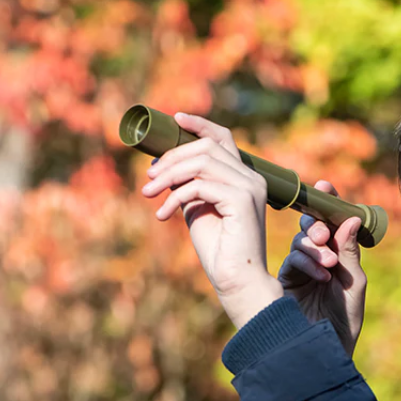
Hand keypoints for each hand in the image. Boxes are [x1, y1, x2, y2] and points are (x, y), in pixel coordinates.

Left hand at [141, 112, 282, 326]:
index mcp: (244, 178)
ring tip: (149, 195)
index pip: (223, 139)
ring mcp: (250, 188)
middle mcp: (252, 178)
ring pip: (202, 162)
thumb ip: (188, 186)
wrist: (237, 281)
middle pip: (207, 147)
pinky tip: (163, 215)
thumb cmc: (219, 250)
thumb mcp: (198, 210)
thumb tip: (164, 166)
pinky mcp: (242, 201)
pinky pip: (200, 186)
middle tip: (148, 179)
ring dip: (169, 176)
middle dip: (172, 158)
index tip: (174, 119)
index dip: (199, 125)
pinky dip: (176, 197)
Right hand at [278, 181, 366, 355]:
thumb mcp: (353, 284)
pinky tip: (320, 274)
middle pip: (311, 228)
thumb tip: (350, 218)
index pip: (331, 224)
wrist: (327, 352)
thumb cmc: (344, 322)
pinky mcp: (284, 283)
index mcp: (336, 257)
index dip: (328, 203)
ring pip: (300, 243)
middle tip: (324, 230)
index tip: (326, 185)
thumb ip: (349, 253)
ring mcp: (299, 271)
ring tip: (328, 261)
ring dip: (313, 246)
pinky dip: (306, 263)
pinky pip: (292, 263)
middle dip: (317, 223)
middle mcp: (316, 260)